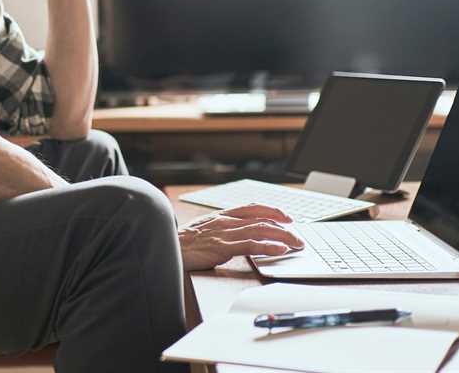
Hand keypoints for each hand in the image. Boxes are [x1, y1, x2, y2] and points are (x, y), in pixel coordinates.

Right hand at [178, 204, 303, 271]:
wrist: (160, 248)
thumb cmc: (178, 243)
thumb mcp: (200, 231)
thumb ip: (218, 230)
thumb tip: (235, 236)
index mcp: (220, 216)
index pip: (252, 207)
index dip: (273, 210)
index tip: (287, 217)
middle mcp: (224, 221)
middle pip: (262, 218)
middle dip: (284, 227)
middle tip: (298, 236)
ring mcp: (223, 234)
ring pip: (260, 230)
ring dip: (283, 236)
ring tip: (297, 244)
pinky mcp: (220, 248)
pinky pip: (250, 245)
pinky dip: (268, 247)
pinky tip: (280, 250)